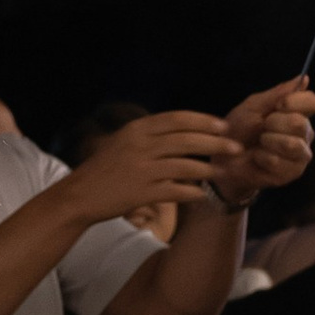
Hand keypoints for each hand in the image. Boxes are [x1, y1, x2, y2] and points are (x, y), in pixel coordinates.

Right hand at [63, 112, 238, 226]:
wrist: (79, 194)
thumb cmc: (106, 168)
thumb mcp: (125, 142)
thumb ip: (151, 135)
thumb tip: (186, 130)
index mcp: (137, 130)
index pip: (177, 119)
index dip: (203, 121)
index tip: (223, 125)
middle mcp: (140, 146)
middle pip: (186, 140)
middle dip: (215, 143)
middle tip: (235, 147)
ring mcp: (141, 169)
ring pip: (184, 165)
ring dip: (208, 169)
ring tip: (222, 172)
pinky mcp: (141, 193)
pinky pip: (175, 191)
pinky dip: (191, 192)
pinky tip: (202, 194)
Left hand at [211, 79, 314, 207]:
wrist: (223, 158)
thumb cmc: (238, 129)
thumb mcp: (253, 107)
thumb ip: (277, 94)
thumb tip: (304, 79)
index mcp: (297, 113)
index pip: (313, 102)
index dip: (296, 101)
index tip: (277, 105)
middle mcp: (304, 133)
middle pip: (300, 123)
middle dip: (274, 123)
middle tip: (262, 128)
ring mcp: (300, 155)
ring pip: (292, 144)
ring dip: (269, 141)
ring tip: (259, 144)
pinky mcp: (292, 173)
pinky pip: (279, 161)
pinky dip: (262, 157)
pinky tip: (258, 158)